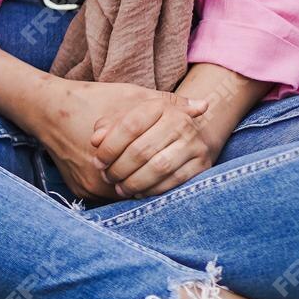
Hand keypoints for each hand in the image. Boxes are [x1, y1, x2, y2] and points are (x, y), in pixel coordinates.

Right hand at [26, 77, 208, 200]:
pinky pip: (107, 195)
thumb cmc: (92, 99)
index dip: (172, 169)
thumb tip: (205, 106)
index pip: (156, 172)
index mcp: (119, 156)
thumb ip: (168, 103)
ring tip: (154, 178)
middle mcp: (100, 177)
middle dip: (156, 182)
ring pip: (124, 194)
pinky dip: (118, 188)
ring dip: (138, 188)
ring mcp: (88, 186)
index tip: (183, 165)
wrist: (46, 109)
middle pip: (140, 186)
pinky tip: (128, 177)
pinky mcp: (79, 191)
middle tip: (173, 175)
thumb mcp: (132, 97)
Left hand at [91, 89, 214, 196]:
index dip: (109, 147)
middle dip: (119, 168)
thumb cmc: (148, 127)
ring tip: (120, 187)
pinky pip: (174, 181)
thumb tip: (96, 140)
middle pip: (142, 150)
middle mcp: (180, 122)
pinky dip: (153, 190)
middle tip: (108, 178)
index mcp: (158, 105)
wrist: (189, 133)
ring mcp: (194, 143)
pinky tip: (138, 192)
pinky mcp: (203, 164)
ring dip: (135, 182)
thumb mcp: (127, 118)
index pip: (129, 126)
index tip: (98, 161)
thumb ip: (108, 126)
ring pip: (158, 168)